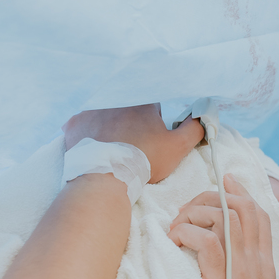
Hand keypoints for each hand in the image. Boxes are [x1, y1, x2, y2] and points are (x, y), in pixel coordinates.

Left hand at [62, 104, 203, 183]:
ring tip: (113, 149)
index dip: (154, 123)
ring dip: (110, 127)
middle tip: (133, 146)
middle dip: (132, 124)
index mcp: (142, 103)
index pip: (153, 107)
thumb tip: (203, 116)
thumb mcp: (178, 147)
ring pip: (106, 115)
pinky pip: (83, 123)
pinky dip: (88, 133)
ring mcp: (92, 110)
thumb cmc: (144, 161)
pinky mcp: (75, 123)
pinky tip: (94, 147)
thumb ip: (194, 129)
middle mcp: (116, 100)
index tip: (152, 138)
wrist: (105, 178)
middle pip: (129, 110)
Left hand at [168, 175, 278, 278]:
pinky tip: (175, 241)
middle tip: (188, 207)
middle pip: (244, 207)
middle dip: (213, 195)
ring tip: (177, 228)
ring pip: (226, 216)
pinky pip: (207, 241)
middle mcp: (258, 267)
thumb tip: (226, 271)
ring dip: (195, 212)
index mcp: (266, 271)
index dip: (241, 192)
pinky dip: (187, 232)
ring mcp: (243, 275)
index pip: (261, 217)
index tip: (223, 180)